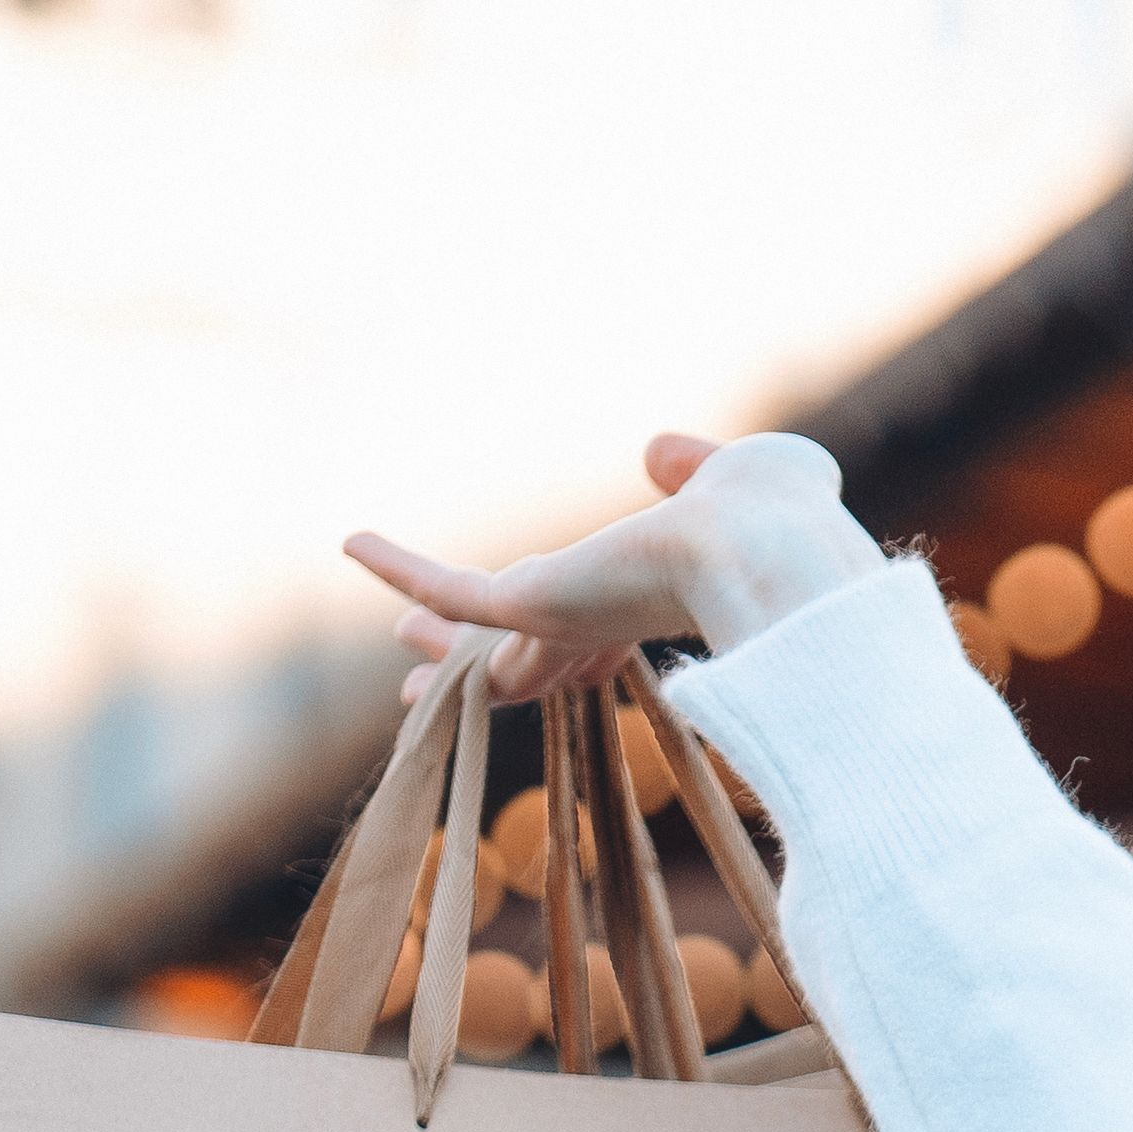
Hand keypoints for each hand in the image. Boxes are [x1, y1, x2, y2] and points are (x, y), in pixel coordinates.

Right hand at [343, 430, 879, 694]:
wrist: (771, 553)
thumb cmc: (778, 520)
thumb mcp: (743, 475)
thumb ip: (697, 466)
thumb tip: (659, 451)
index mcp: (658, 600)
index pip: (605, 632)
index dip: (579, 649)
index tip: (568, 663)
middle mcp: (608, 620)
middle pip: (539, 657)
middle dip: (497, 669)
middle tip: (451, 680)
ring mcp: (567, 621)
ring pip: (488, 647)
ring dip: (443, 643)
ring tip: (404, 653)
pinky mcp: (534, 609)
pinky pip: (452, 589)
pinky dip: (401, 564)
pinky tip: (353, 541)